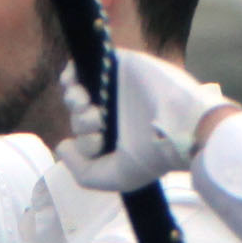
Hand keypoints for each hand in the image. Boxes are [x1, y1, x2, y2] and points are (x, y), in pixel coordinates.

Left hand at [62, 53, 229, 190]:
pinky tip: (73, 83)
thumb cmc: (150, 155)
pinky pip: (84, 65)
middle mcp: (115, 113)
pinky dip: (71, 74)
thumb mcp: (114, 177)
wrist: (178, 124)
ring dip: (74, 100)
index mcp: (117, 138)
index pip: (86, 138)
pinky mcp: (118, 66)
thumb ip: (83, 171)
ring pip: (78, 91)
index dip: (85, 142)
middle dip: (82, 122)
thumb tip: (62, 146)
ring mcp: (115, 88)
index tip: (99, 143)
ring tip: (87, 105)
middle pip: (80, 115)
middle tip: (98, 123)